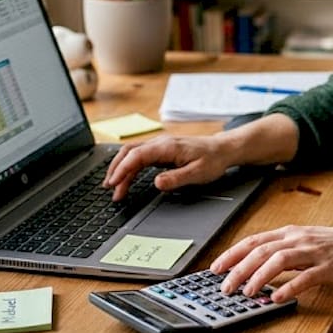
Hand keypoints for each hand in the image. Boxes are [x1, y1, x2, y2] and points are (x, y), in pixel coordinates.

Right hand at [102, 134, 233, 200]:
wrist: (222, 149)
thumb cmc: (212, 160)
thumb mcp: (198, 173)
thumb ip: (176, 178)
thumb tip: (156, 183)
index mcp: (166, 147)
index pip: (137, 155)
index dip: (123, 169)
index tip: (114, 183)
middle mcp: (160, 143)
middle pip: (129, 152)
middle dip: (116, 169)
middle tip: (110, 189)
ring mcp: (159, 146)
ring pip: (132, 153)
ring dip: (120, 168)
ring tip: (113, 186)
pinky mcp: (161, 151)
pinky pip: (139, 156)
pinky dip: (129, 167)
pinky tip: (125, 177)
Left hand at [210, 225, 332, 301]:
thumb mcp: (305, 242)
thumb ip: (283, 251)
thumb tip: (257, 266)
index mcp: (291, 233)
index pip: (254, 241)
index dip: (232, 254)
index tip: (216, 267)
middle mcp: (299, 239)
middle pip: (261, 250)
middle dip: (239, 268)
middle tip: (225, 286)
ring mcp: (313, 252)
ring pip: (279, 260)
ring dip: (259, 277)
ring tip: (247, 292)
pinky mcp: (328, 267)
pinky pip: (305, 278)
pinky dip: (289, 288)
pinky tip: (277, 298)